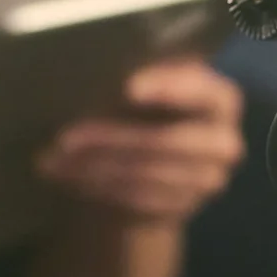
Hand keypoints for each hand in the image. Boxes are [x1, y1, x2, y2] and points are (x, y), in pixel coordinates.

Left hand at [36, 57, 244, 225]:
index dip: (170, 89)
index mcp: (220, 99)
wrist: (146, 164)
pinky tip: (67, 176)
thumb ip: (133, 76)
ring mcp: (207, 180)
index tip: (128, 87)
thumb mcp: (142, 86)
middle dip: (111, 138)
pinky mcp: (182, 208)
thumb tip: (95, 69)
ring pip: (145, 173)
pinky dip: (98, 186)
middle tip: (65, 136)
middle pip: (168, 141)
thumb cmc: (140, 109)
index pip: (207, 93)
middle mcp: (223, 141)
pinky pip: (137, 199)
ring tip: (53, 158)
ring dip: (94, 166)